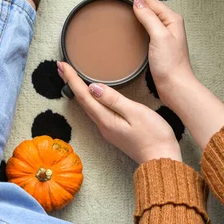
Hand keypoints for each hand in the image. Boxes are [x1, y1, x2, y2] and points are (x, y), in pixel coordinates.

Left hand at [58, 61, 181, 163]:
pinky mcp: (114, 130)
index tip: (62, 64)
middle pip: (82, 100)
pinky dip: (88, 98)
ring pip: (88, 106)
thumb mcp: (135, 113)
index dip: (72, 79)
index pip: (83, 95)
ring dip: (78, 90)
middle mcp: (102, 125)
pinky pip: (96, 110)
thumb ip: (113, 100)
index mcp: (105, 119)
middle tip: (61, 66)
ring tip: (71, 76)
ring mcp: (108, 129)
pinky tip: (90, 94)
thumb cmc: (154, 136)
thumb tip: (92, 87)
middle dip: (70, 82)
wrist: (162, 159)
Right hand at [109, 0, 195, 106]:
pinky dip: (134, 18)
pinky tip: (128, 20)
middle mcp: (168, 23)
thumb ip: (149, 18)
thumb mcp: (159, 37)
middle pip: (146, 3)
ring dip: (132, 5)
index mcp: (171, 18)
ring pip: (145, 12)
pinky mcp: (157, 42)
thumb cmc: (170, 65)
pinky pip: (144, 24)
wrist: (175, 86)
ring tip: (118, 1)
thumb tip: (137, 2)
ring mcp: (163, 33)